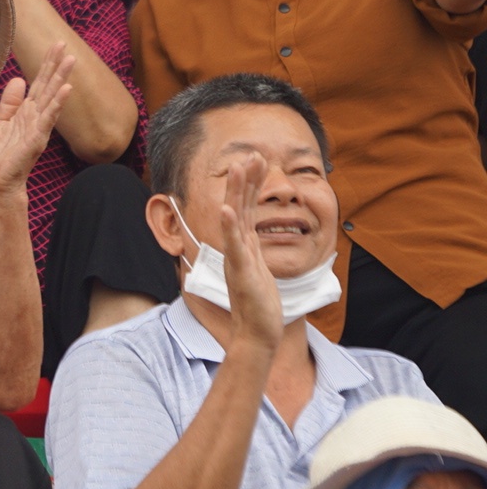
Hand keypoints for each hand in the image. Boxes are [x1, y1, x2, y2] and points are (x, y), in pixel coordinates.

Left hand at [0, 42, 73, 196]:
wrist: (0, 180)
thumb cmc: (2, 154)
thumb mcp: (1, 121)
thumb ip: (9, 102)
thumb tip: (18, 79)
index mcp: (27, 111)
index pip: (39, 83)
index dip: (46, 64)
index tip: (55, 45)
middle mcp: (36, 116)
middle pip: (47, 86)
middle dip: (56, 65)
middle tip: (65, 45)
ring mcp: (38, 127)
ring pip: (51, 98)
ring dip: (61, 79)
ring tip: (71, 61)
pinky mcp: (37, 139)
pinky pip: (48, 118)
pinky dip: (57, 103)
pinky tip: (66, 89)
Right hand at [217, 153, 284, 351]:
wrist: (256, 334)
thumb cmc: (260, 306)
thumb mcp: (261, 272)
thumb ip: (255, 254)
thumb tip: (255, 240)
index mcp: (246, 245)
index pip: (248, 208)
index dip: (251, 184)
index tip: (255, 161)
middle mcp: (239, 247)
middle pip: (241, 206)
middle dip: (246, 179)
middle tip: (250, 154)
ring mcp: (238, 258)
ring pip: (236, 219)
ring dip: (236, 192)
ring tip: (237, 169)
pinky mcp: (240, 271)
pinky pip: (234, 246)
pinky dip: (229, 227)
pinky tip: (227, 210)